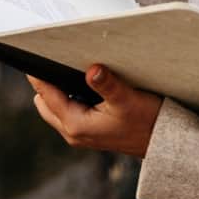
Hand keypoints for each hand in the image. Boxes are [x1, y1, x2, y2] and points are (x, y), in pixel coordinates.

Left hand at [27, 65, 161, 157]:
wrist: (164, 144)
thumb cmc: (148, 123)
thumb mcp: (128, 100)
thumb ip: (108, 84)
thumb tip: (92, 69)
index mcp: (76, 124)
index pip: (44, 94)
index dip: (38, 74)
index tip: (33, 53)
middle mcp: (73, 132)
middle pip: (44, 101)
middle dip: (48, 82)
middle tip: (56, 59)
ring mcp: (80, 134)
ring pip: (55, 106)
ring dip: (59, 90)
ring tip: (71, 69)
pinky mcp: (89, 132)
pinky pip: (68, 111)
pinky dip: (70, 98)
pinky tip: (85, 85)